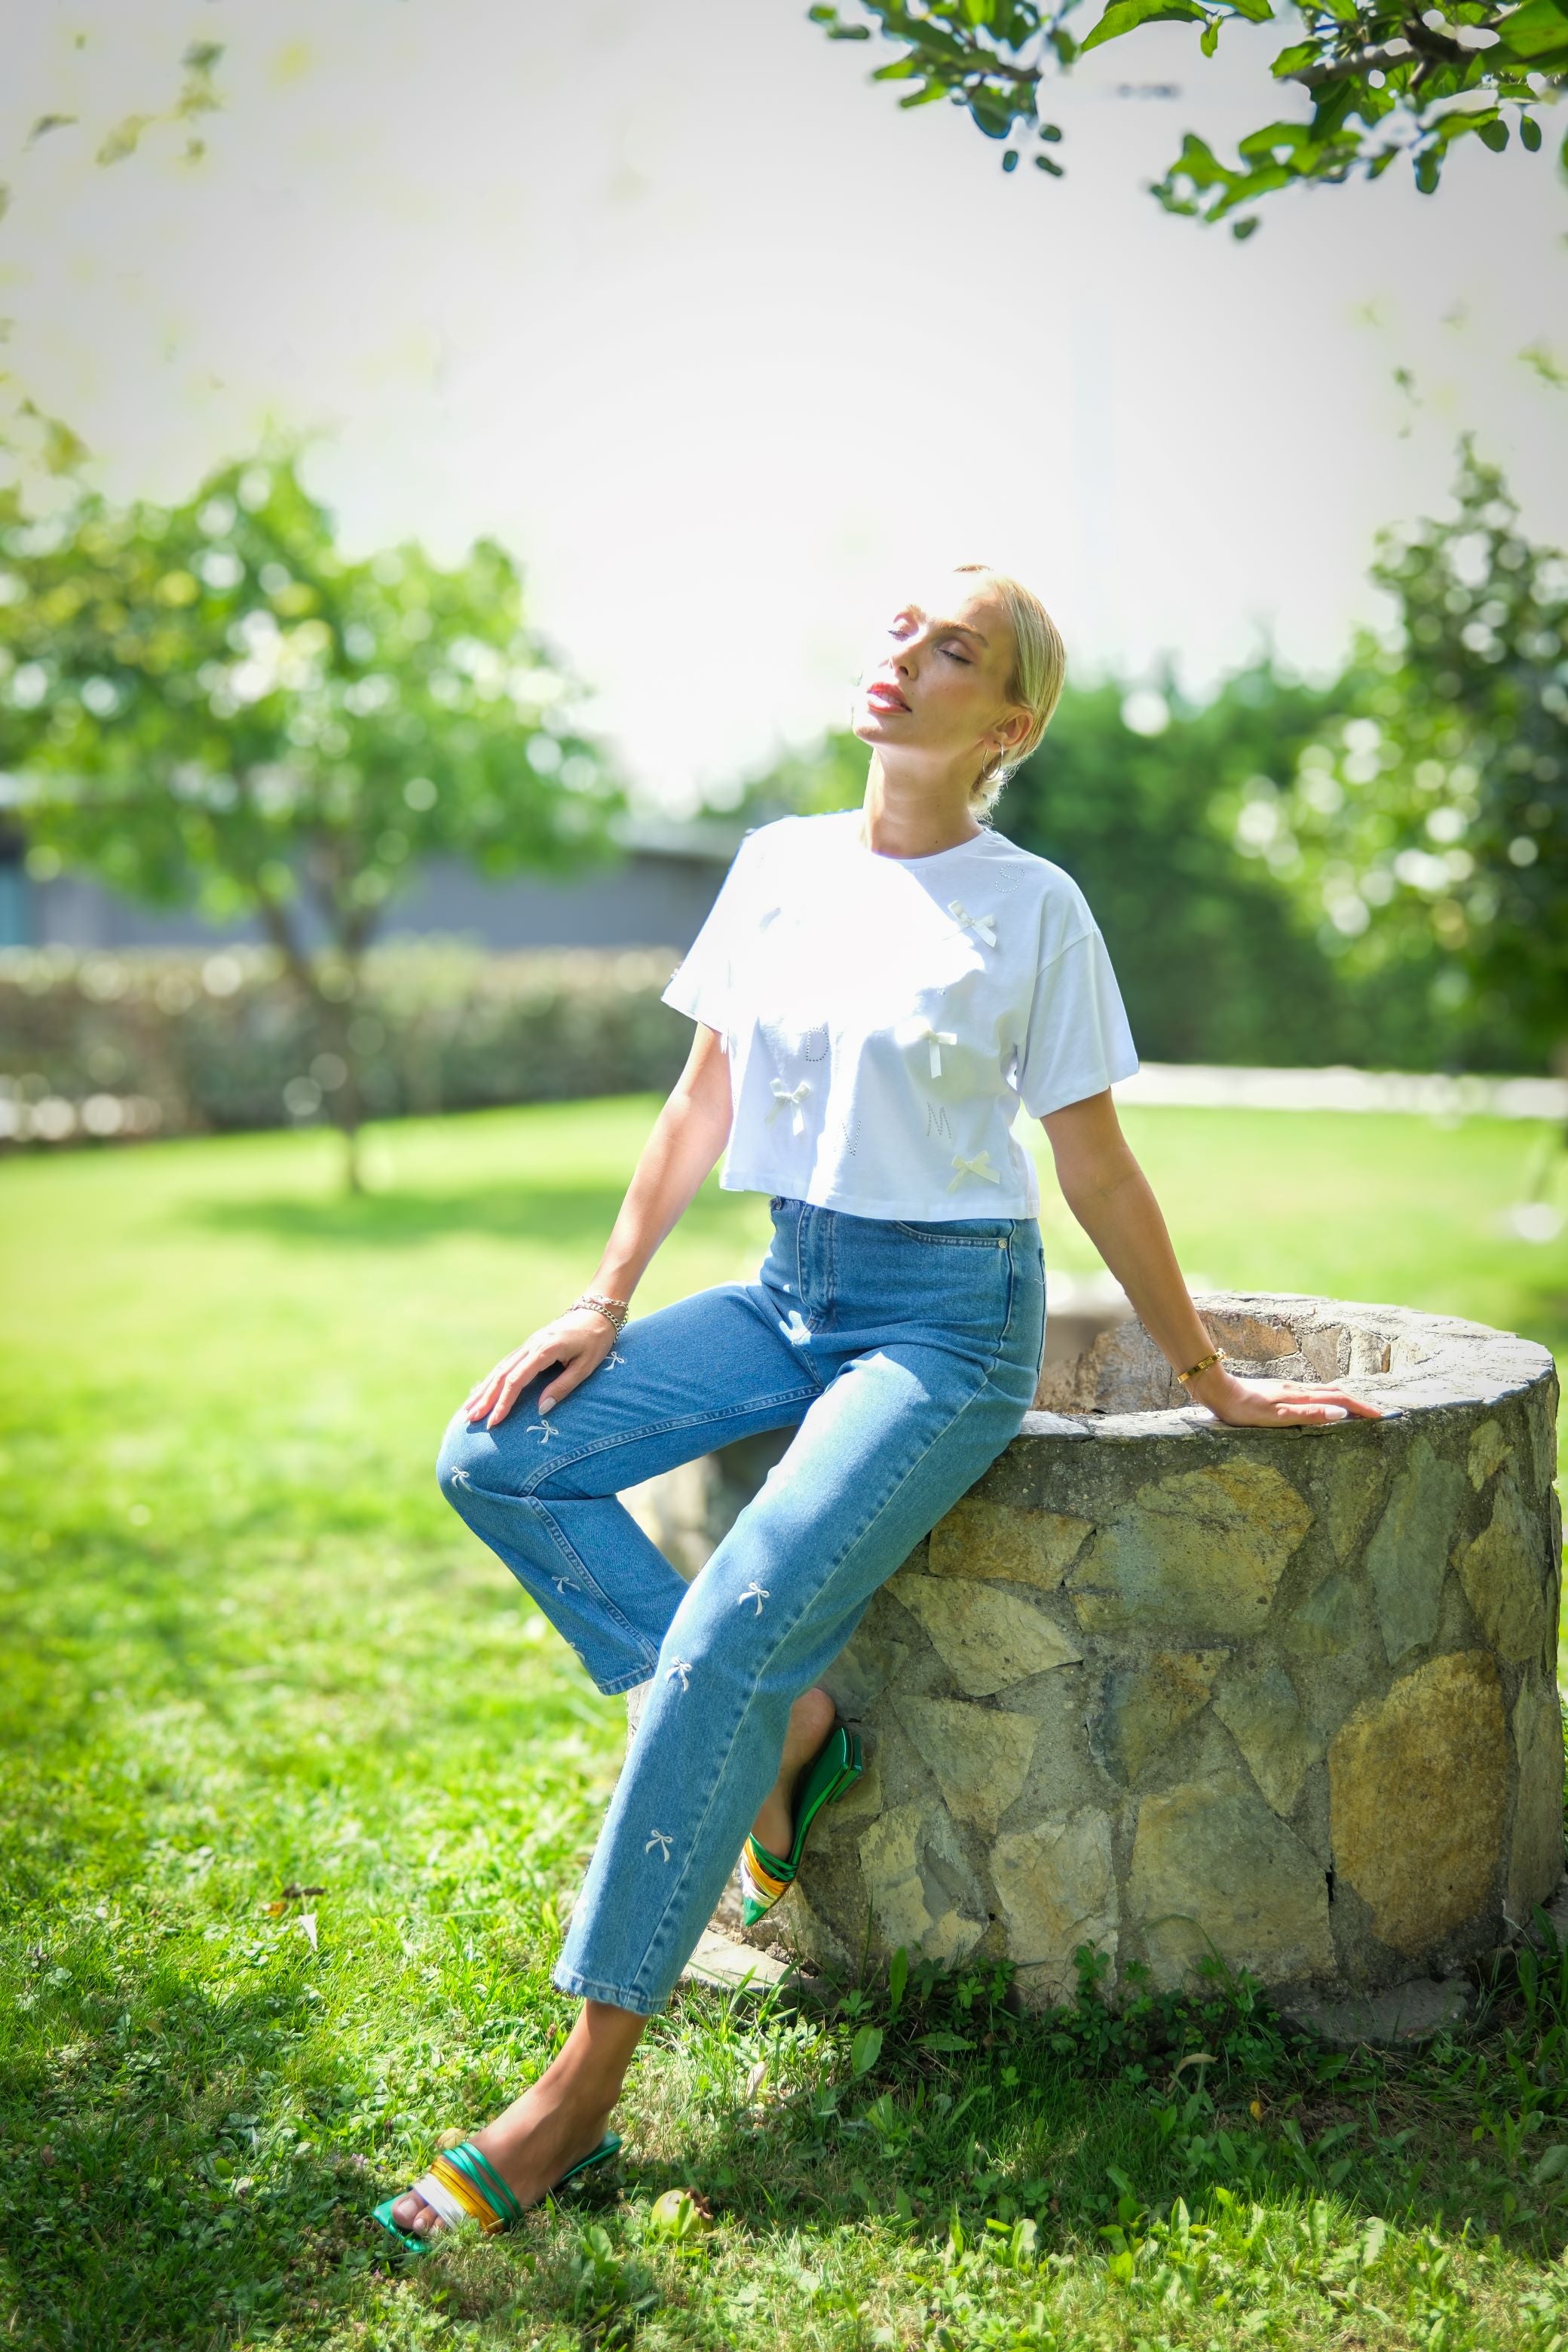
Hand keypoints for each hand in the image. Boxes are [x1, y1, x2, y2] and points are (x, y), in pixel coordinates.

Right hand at [464, 1308, 618, 1429]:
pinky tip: (483, 1391)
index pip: (517, 1380)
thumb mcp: (586, 1366)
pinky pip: (506, 1364)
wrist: (596, 1312)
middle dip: (485, 1399)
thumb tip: (541, 1409)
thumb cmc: (596, 1340)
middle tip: (470, 1420)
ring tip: (468, 1410)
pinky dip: (492, 1379)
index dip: (504, 1402)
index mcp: (544, 1349)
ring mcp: (528, 1343)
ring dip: (483, 1390)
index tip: (494, 1422)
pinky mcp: (529, 1345)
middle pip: (502, 1374)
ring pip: (500, 1368)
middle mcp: (531, 1345)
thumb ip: (563, 1386)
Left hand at [1187, 1364, 1382, 1428]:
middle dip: (1359, 1403)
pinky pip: (1311, 1394)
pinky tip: (1321, 1405)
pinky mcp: (1278, 1391)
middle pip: (1336, 1394)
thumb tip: (1341, 1414)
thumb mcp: (1276, 1416)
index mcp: (1300, 1396)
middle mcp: (1297, 1390)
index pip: (1340, 1401)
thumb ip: (1308, 1415)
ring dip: (1344, 1400)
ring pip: (1323, 1393)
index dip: (1362, 1408)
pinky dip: (1326, 1399)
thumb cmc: (1243, 1408)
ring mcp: (1288, 1389)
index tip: (1383, 1416)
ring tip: (1357, 1410)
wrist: (1217, 1390)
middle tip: (1378, 1414)